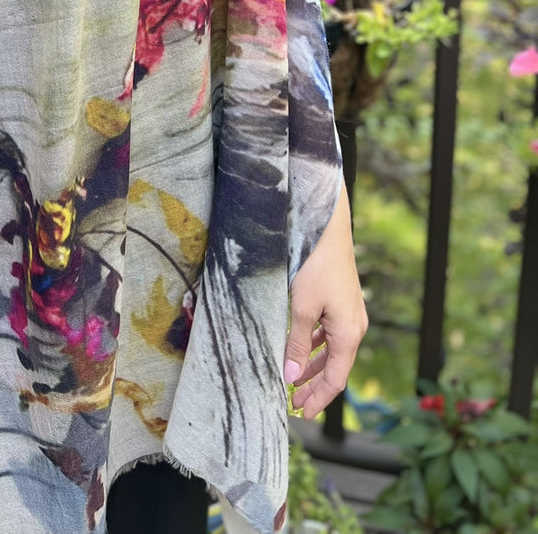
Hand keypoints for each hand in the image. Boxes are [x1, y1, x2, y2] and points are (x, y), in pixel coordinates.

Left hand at [285, 183, 367, 419]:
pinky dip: (315, 347)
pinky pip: (330, 335)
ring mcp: (350, 316)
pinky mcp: (343, 304)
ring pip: (332, 352)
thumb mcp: (302, 308)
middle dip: (315, 386)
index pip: (335, 379)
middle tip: (294, 403)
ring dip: (313, 367)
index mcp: (349, 335)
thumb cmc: (316, 268)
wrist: (329, 232)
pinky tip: (301, 350)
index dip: (318, 399)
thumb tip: (291, 377)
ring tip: (295, 381)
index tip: (301, 413)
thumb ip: (296, 344)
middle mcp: (354, 328)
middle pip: (335, 368)